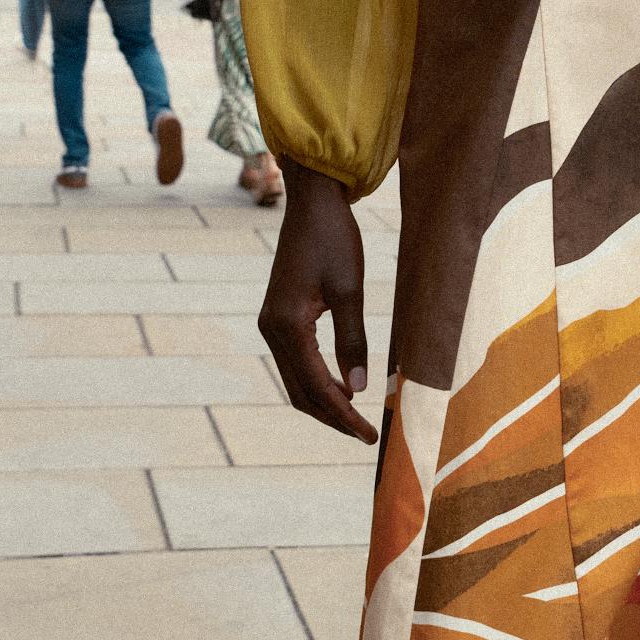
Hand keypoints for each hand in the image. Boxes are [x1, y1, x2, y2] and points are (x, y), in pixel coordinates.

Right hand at [259, 162, 375, 440]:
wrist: (311, 204)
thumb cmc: (334, 240)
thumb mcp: (350, 290)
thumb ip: (353, 341)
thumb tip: (358, 389)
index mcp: (287, 325)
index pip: (316, 385)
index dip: (343, 414)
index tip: (369, 434)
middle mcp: (271, 330)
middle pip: (300, 392)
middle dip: (332, 417)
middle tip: (365, 435)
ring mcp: (271, 325)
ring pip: (295, 381)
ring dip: (324, 403)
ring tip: (356, 419)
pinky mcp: (278, 318)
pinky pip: (296, 363)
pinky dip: (317, 381)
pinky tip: (342, 388)